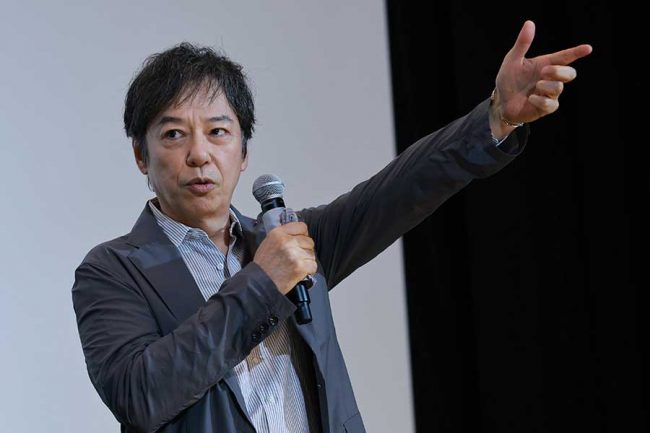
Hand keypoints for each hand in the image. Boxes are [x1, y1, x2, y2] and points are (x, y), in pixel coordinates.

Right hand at [253, 222, 316, 294]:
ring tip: (295, 266)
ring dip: (306, 261)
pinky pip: (313, 265)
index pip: (302, 227)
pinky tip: (298, 272)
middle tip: (295, 257)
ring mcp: (294, 254)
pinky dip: (308, 270)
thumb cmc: (263, 266)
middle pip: (309, 241)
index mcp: (278, 233)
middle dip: (305, 250)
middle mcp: (287, 241)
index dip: (303, 235)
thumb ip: (283, 236)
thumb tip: (298, 234)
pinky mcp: (300, 267)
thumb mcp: (268, 243)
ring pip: (312, 254)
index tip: (300, 241)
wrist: (259, 283)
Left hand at [490, 20, 592, 137]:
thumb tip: (529, 23)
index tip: (587, 48)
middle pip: (570, 73)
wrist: (501, 102)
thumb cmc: (508, 80)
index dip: (577, 52)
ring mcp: (550, 93)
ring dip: (546, 86)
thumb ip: (522, 44)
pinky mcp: (546, 107)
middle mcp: (551, 79)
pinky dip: (541, 100)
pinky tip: (531, 98)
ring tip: (535, 86)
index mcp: (546, 64)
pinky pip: (551, 103)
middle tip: (545, 71)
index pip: (565, 57)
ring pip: (559, 88)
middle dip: (560, 71)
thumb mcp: (512, 60)